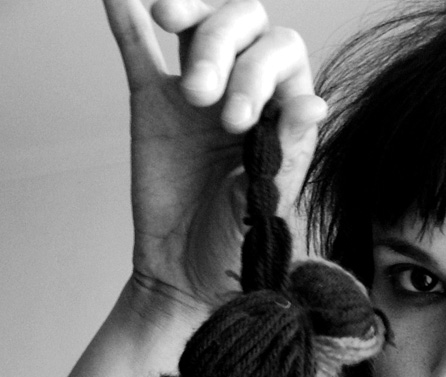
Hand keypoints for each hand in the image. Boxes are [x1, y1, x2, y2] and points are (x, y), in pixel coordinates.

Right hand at [102, 0, 325, 310]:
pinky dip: (127, 18)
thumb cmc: (236, 250)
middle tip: (202, 97)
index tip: (235, 121)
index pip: (282, 57)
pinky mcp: (153, 102)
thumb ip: (284, 156)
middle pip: (243, 27)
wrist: (185, 278)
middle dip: (222, 47)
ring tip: (166, 18)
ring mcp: (198, 93)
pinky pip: (139, 49)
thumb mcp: (265, 208)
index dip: (259, 73)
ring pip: (199, 24)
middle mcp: (245, 92)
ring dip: (189, 11)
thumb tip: (316, 105)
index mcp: (282, 114)